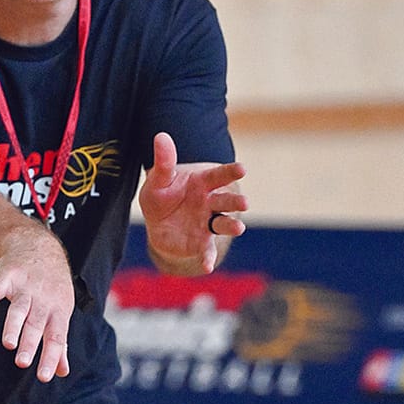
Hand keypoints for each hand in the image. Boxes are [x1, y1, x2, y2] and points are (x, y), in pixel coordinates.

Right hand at [0, 227, 73, 381]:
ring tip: (8, 344)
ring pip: (19, 309)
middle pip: (36, 324)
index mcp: (58, 312)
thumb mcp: (60, 311)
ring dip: (13, 326)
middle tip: (22, 363)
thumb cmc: (51, 288)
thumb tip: (61, 372)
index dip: (51, 357)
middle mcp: (43, 300)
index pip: (56, 338)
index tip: (44, 377)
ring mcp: (25, 287)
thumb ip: (59, 343)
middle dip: (30, 344)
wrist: (38, 248)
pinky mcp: (7, 276)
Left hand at [138, 132, 247, 274]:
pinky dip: (208, 259)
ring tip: (238, 228)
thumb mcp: (159, 179)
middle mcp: (210, 203)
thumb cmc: (162, 196)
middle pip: (226, 201)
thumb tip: (160, 136)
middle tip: (244, 202)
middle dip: (236, 201)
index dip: (230, 172)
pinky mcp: (201, 243)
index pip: (218, 175)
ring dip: (232, 226)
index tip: (243, 168)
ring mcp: (207, 223)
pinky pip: (206, 251)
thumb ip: (164, 162)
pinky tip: (207, 266)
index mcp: (202, 183)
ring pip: (223, 224)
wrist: (159, 223)